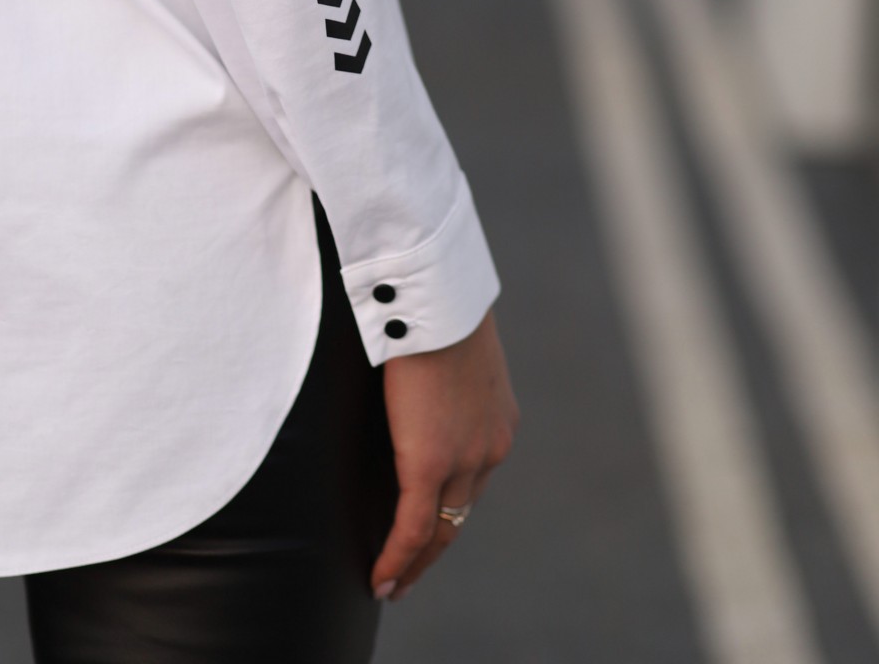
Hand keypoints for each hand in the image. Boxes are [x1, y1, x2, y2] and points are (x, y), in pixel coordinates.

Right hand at [370, 310, 518, 601]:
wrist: (437, 295)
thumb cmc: (434, 302)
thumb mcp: (451, 345)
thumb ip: (443, 373)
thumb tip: (416, 372)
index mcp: (497, 419)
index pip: (474, 478)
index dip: (451, 508)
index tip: (432, 528)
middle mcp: (491, 447)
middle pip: (462, 512)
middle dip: (435, 547)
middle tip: (410, 573)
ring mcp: (464, 460)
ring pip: (442, 529)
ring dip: (416, 561)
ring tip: (392, 584)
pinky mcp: (429, 464)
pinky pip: (413, 527)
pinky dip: (397, 557)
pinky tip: (381, 578)